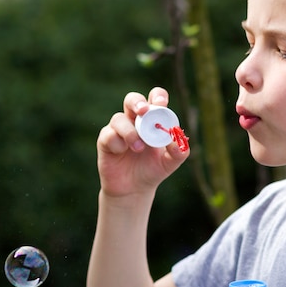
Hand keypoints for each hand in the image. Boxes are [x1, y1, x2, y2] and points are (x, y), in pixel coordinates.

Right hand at [96, 87, 189, 201]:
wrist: (134, 189)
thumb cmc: (152, 170)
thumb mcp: (170, 163)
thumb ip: (179, 151)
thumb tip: (175, 140)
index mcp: (152, 120)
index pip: (155, 99)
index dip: (158, 97)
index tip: (161, 105)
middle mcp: (134, 120)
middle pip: (133, 99)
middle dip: (137, 102)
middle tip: (144, 111)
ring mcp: (118, 129)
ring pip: (119, 118)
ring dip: (130, 132)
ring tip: (138, 148)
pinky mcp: (106, 140)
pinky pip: (109, 134)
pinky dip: (117, 143)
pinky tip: (122, 152)